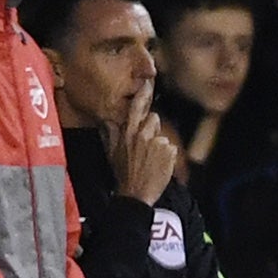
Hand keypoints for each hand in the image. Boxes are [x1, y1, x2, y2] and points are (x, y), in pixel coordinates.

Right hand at [103, 79, 176, 206]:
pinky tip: (158, 166)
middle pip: (154, 119)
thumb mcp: (112, 153)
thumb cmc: (123, 174)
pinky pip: (172, 148)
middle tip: (145, 147)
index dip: (143, 94)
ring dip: (159, 145)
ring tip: (151, 160)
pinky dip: (168, 157)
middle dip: (151, 129)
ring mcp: (158, 143)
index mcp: (128, 134)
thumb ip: (111, 133)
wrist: (135, 195)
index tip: (148, 83)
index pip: (136, 108)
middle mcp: (143, 135)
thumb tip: (106, 120)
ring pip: (163, 136)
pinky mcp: (170, 152)